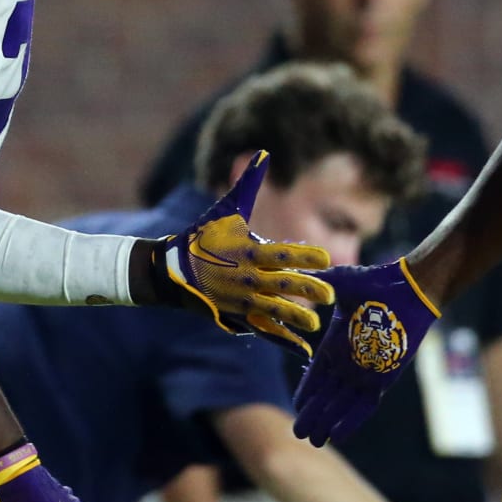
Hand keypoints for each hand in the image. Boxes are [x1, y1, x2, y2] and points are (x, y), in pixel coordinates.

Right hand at [149, 151, 334, 354]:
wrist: (171, 270)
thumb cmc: (203, 235)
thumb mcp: (228, 209)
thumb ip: (249, 184)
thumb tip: (263, 153)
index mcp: (248, 250)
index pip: (281, 253)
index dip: (304, 256)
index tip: (326, 258)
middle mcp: (247, 277)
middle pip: (282, 285)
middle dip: (307, 290)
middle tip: (330, 295)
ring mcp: (242, 299)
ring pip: (274, 310)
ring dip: (296, 317)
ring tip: (317, 324)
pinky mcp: (237, 316)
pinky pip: (263, 329)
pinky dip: (283, 339)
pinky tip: (302, 348)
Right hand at [293, 258, 438, 446]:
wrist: (409, 289)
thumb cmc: (376, 282)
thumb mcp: (340, 281)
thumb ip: (319, 283)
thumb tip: (294, 277)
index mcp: (336, 342)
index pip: (316, 373)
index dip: (306, 391)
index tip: (295, 405)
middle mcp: (349, 361)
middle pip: (326, 395)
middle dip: (313, 414)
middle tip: (299, 433)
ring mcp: (366, 371)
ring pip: (342, 404)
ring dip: (328, 422)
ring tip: (314, 441)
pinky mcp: (384, 378)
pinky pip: (364, 406)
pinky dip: (351, 421)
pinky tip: (337, 436)